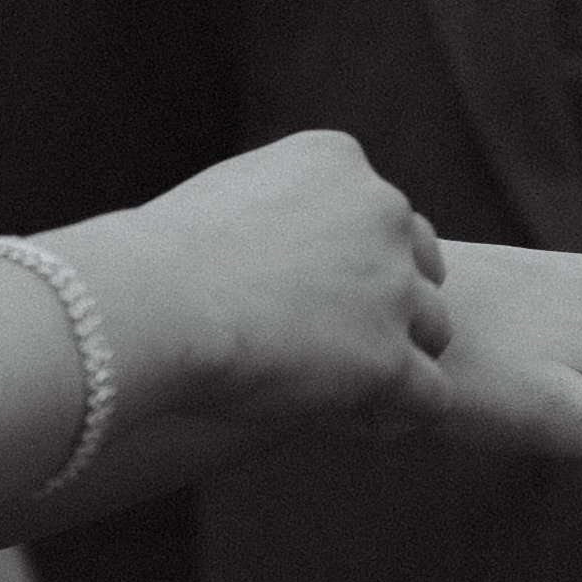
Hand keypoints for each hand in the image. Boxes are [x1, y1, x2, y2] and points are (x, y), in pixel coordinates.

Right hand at [48, 130, 452, 428]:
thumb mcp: (227, 194)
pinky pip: (430, 395)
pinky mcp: (389, 357)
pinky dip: (399, 412)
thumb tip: (284, 244)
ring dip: (398, 358)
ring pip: (434, 328)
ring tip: (342, 387)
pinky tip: (356, 420)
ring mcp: (392, 286)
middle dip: (389, 304)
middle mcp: (381, 211)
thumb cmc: (153, 258)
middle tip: (330, 342)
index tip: (306, 293)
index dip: (355, 262)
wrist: (147, 301)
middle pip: (420, 266)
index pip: (379, 215)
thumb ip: (279, 208)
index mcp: (341, 161)